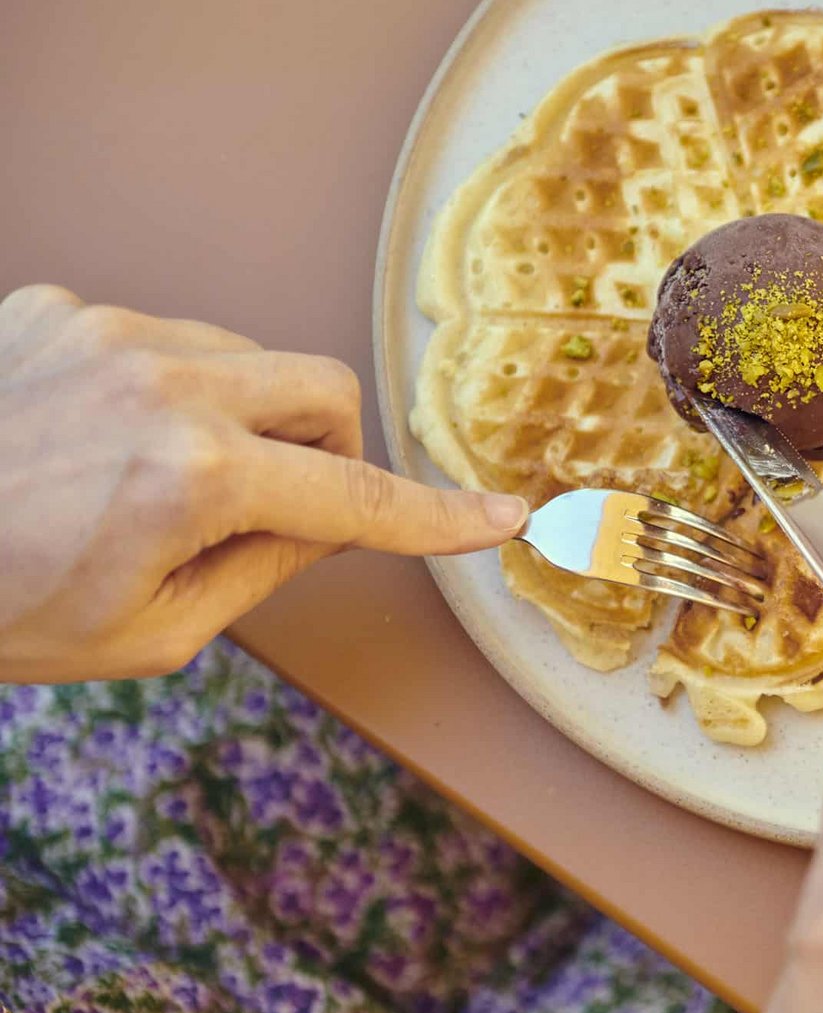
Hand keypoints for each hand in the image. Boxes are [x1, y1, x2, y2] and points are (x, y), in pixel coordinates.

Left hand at [0, 285, 526, 681]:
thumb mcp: (150, 633)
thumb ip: (264, 568)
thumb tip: (334, 521)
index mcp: (192, 478)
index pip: (357, 500)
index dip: (437, 518)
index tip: (503, 516)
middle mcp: (162, 383)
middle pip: (322, 390)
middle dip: (326, 451)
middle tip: (278, 508)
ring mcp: (105, 331)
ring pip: (247, 359)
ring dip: (241, 418)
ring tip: (154, 479)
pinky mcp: (56, 307)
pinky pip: (164, 340)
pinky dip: (165, 390)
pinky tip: (96, 438)